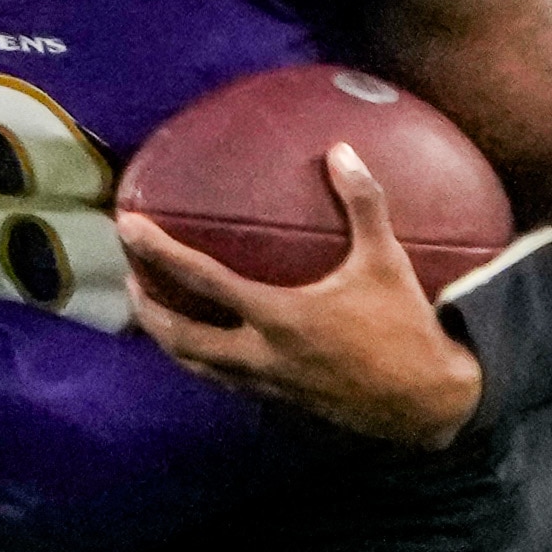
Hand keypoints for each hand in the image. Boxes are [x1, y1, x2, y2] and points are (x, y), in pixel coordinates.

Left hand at [116, 142, 488, 449]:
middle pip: (180, 336)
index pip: (203, 280)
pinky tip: (207, 346)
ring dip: (167, 340)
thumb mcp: (386, 260)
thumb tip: (342, 151)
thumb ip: (363, 204)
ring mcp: (266, 382)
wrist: (423, 400)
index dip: (160, 252)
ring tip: (153, 315)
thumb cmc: (404, 327)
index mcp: (279, 316)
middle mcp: (261, 353)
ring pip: (196, 365)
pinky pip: (224, 380)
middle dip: (146, 309)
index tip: (128, 228)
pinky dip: (201, 361)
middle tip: (130, 281)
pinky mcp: (279, 399)